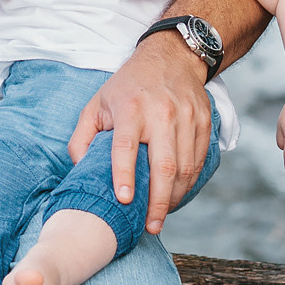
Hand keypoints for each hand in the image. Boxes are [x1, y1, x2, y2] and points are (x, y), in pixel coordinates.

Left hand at [68, 32, 211, 234]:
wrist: (172, 57)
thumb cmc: (128, 86)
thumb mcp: (96, 103)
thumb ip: (82, 138)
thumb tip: (81, 170)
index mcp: (130, 108)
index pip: (126, 146)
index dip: (125, 175)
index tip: (125, 200)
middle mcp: (161, 113)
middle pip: (164, 165)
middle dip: (158, 202)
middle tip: (151, 227)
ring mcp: (187, 117)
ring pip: (185, 168)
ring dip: (175, 198)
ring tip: (161, 216)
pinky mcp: (204, 122)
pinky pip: (199, 161)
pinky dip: (189, 183)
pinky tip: (176, 195)